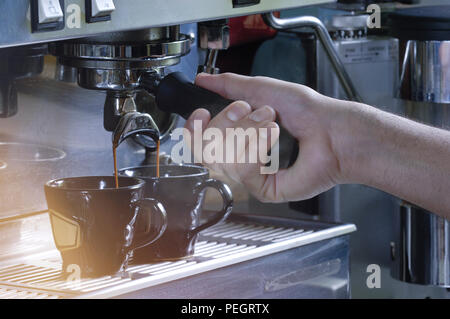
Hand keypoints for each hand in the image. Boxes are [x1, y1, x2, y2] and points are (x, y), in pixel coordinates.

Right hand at [184, 72, 346, 202]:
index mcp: (238, 133)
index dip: (195, 127)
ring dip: (248, 132)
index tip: (201, 113)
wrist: (330, 130)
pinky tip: (273, 141)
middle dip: (227, 123)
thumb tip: (203, 80)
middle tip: (252, 112)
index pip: (199, 138)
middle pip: (205, 147)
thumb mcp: (262, 89)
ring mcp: (250, 174)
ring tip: (271, 125)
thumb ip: (229, 85)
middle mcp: (241, 154)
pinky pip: (241, 171)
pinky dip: (257, 148)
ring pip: (222, 158)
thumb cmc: (306, 111)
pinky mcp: (262, 188)